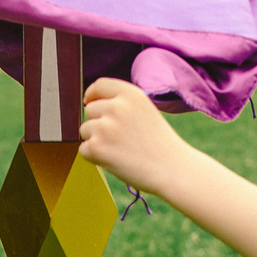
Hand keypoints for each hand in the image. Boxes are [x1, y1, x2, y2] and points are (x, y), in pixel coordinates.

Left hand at [77, 78, 193, 197]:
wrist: (172, 170)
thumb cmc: (160, 144)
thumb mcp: (145, 111)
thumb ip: (121, 104)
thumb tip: (90, 105)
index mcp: (130, 94)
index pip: (99, 86)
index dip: (92, 95)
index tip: (89, 102)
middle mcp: (116, 106)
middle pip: (90, 110)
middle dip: (98, 123)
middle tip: (121, 139)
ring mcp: (104, 127)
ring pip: (85, 130)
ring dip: (96, 141)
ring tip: (121, 150)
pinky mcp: (96, 148)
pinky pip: (84, 149)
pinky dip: (95, 158)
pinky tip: (116, 161)